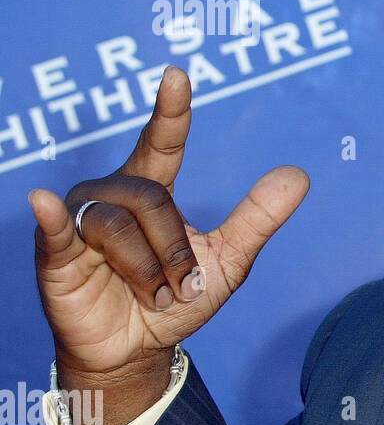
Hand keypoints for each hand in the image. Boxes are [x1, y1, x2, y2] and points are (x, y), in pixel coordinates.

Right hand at [29, 66, 308, 423]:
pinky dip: (53, 218)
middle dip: (175, 250)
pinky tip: (42, 203)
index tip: (178, 75)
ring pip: (118, 227)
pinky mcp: (55, 254)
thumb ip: (258, 217)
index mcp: (154, 191)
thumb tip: (299, 174)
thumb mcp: (228, 260)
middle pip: (151, 199)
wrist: (138, 350)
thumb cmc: (178, 299)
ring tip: (156, 297)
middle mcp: (113, 195)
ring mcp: (81, 222)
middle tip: (182, 286)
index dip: (170, 111)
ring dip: (148, 271)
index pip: (162, 142)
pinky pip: (57, 230)